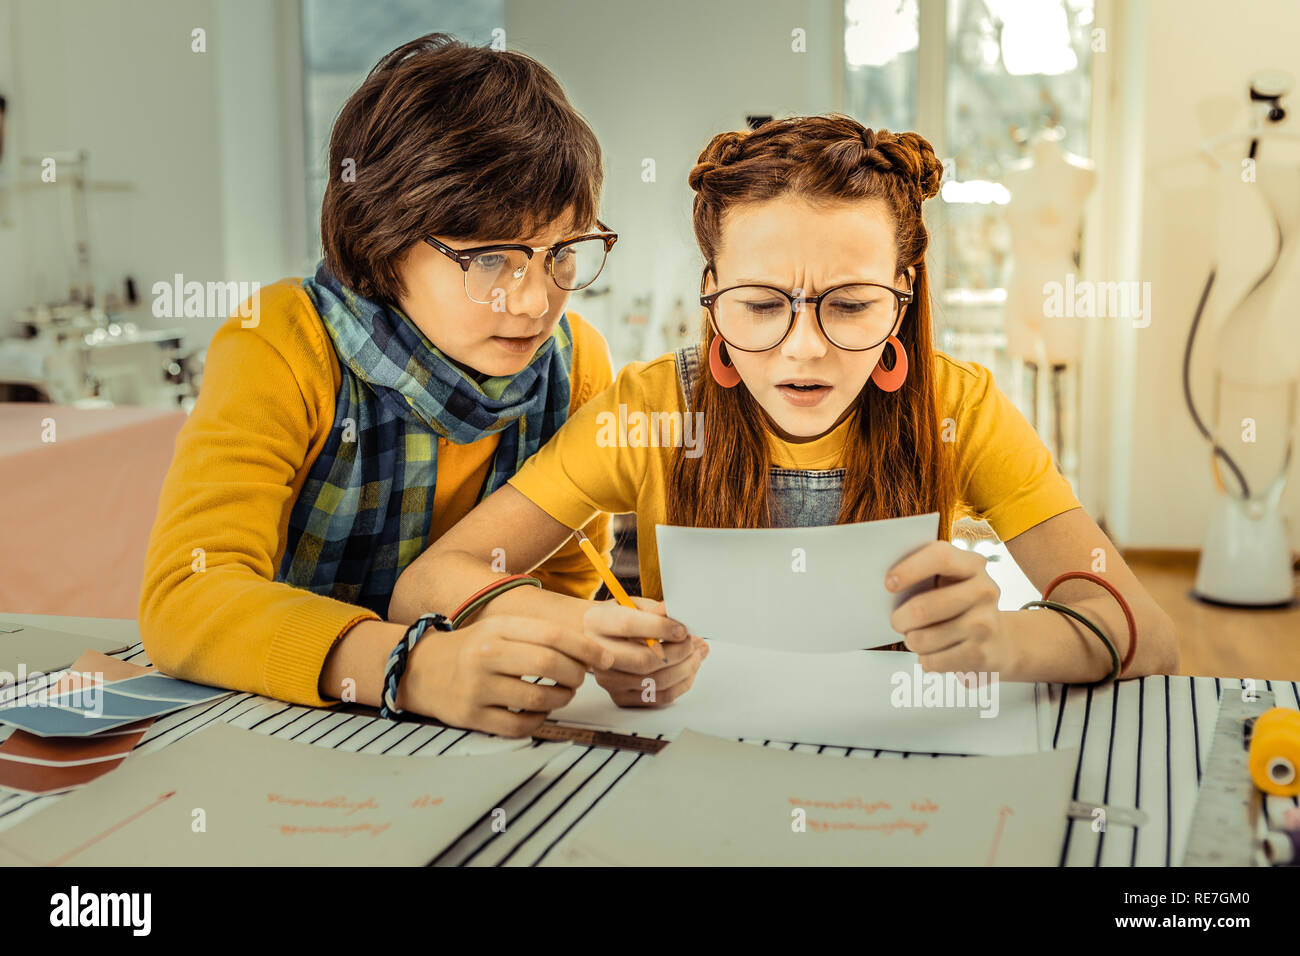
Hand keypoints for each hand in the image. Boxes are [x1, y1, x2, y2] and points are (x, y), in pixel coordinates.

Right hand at [399, 616, 614, 736]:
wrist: (422, 670)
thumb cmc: (474, 648)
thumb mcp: (500, 628)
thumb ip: (539, 634)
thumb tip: (590, 647)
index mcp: (497, 629)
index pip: (553, 634)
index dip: (586, 647)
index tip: (605, 658)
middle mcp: (485, 655)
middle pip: (548, 664)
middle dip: (576, 674)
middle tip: (579, 678)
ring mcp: (477, 688)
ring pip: (538, 699)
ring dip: (562, 699)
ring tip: (563, 694)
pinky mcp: (472, 717)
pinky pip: (520, 726)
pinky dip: (539, 720)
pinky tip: (539, 711)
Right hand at [583, 597, 708, 707]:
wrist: (597, 639)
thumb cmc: (619, 619)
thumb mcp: (634, 604)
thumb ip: (656, 610)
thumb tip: (681, 617)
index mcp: (599, 622)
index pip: (629, 626)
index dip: (661, 628)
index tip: (683, 629)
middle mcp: (598, 653)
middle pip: (643, 661)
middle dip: (679, 652)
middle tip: (694, 642)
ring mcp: (608, 679)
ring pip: (655, 681)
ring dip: (686, 668)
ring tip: (697, 654)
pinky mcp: (620, 696)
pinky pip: (659, 697)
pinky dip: (681, 684)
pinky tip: (688, 670)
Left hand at [886, 540, 1014, 678]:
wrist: (1000, 641)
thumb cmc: (960, 606)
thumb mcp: (950, 581)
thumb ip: (925, 573)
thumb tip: (888, 583)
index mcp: (972, 565)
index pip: (940, 557)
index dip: (910, 569)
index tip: (889, 584)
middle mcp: (984, 591)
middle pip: (923, 608)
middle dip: (900, 619)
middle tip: (897, 621)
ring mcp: (985, 623)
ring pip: (922, 639)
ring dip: (911, 641)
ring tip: (918, 637)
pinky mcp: (981, 654)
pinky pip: (932, 661)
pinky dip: (925, 659)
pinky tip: (934, 653)